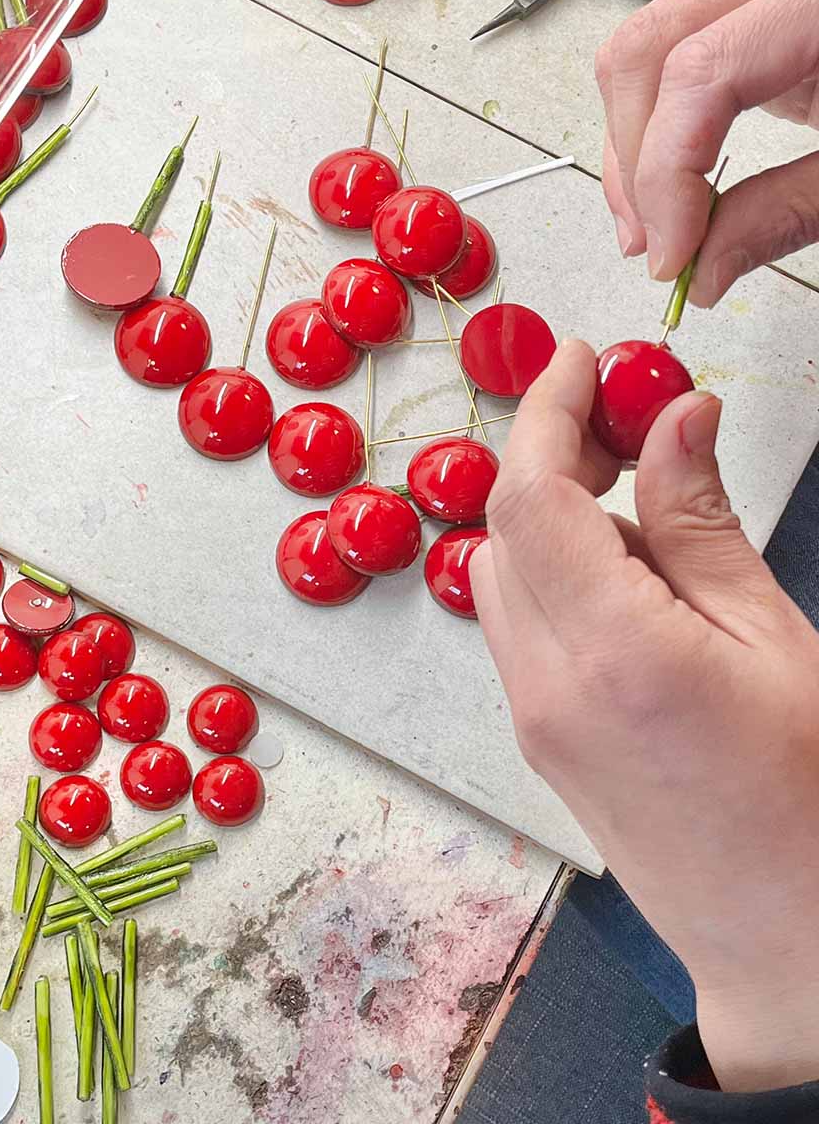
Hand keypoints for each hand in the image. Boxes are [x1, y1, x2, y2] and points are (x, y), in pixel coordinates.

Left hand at [471, 340, 818, 1092]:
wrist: (786, 936)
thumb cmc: (807, 797)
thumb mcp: (770, 636)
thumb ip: (700, 520)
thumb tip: (674, 418)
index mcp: (610, 654)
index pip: (531, 495)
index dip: (546, 410)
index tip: (579, 358)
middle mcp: (546, 686)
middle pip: (507, 528)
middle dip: (554, 456)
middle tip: (630, 422)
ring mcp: (532, 718)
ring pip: (505, 574)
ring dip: (556, 518)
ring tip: (647, 505)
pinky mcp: (538, 738)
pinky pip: (520, 625)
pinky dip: (557, 574)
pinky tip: (633, 578)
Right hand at [595, 0, 818, 306]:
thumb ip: (787, 211)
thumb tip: (703, 270)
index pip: (700, 73)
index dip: (666, 174)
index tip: (672, 251)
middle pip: (645, 55)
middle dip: (633, 164)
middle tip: (654, 245)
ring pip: (640, 59)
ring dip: (632, 154)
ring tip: (658, 228)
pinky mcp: (748, 6)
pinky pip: (665, 63)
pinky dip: (655, 133)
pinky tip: (672, 190)